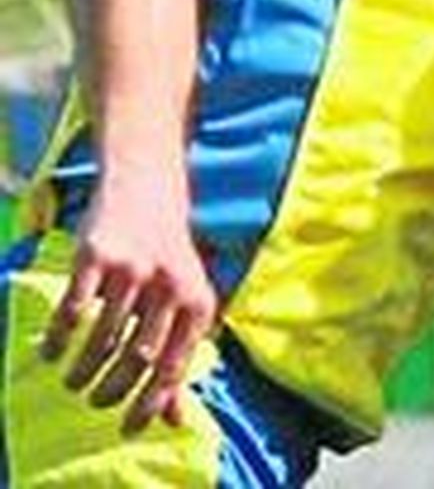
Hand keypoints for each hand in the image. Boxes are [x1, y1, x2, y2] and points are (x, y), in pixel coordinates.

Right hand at [40, 175, 215, 434]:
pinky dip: (58, 339)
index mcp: (197, 301)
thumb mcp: (184, 301)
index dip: (148, 404)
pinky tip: (51, 350)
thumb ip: (179, 358)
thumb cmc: (168, 257)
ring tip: (74, 380)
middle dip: (111, 391)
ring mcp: (133, 268)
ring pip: (103, 339)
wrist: (148, 187)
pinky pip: (73, 309)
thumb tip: (176, 420)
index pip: (173, 367)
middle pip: (136, 359)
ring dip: (83, 371)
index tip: (126, 429)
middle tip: (96, 400)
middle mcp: (169, 285)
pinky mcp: (98, 255)